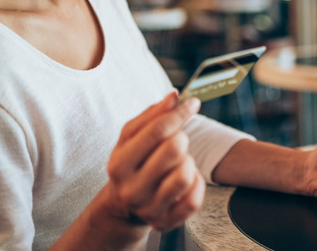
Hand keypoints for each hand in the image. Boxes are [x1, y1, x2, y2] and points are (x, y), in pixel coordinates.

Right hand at [103, 92, 204, 231]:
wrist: (123, 203)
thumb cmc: (132, 162)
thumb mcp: (131, 137)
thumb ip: (151, 114)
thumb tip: (174, 95)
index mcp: (119, 164)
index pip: (156, 131)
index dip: (179, 113)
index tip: (192, 103)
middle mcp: (132, 189)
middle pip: (174, 149)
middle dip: (181, 139)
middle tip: (176, 142)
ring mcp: (149, 208)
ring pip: (186, 174)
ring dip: (188, 162)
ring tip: (178, 162)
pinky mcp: (166, 222)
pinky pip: (194, 198)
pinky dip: (196, 183)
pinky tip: (187, 178)